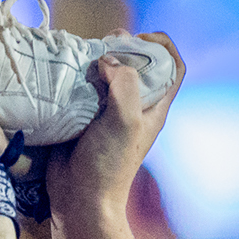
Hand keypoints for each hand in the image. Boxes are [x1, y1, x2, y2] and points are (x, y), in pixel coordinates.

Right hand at [49, 33, 182, 212]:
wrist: (79, 197)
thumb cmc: (109, 163)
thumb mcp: (126, 121)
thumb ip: (124, 85)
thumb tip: (108, 60)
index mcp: (154, 106)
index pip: (173, 66)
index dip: (160, 46)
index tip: (137, 40)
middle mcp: (134, 106)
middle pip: (137, 64)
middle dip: (122, 48)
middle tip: (102, 46)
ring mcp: (108, 112)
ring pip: (108, 74)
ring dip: (95, 61)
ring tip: (81, 58)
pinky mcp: (83, 117)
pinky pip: (83, 89)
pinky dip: (76, 78)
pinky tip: (66, 75)